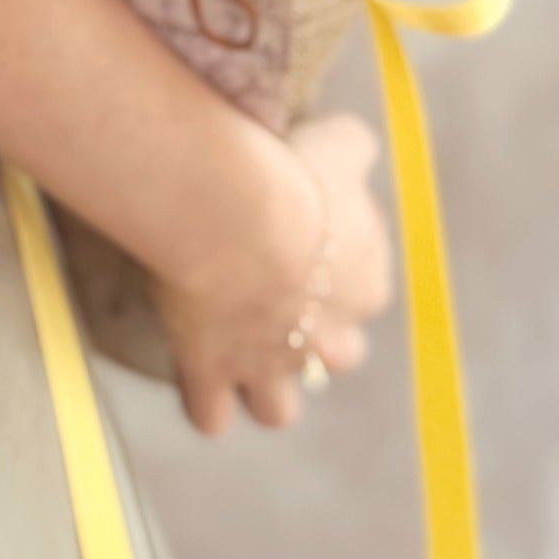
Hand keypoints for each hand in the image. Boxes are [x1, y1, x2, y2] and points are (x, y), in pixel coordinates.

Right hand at [150, 113, 393, 437]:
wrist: (234, 216)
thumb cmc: (293, 175)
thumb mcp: (341, 143)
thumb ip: (355, 149)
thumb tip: (355, 144)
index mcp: (365, 287)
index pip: (365, 292)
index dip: (336, 274)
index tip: (305, 244)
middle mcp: (327, 339)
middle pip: (336, 360)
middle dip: (313, 344)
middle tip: (277, 307)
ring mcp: (270, 364)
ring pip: (279, 409)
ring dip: (264, 393)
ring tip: (239, 362)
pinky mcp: (215, 373)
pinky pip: (211, 415)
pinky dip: (204, 404)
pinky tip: (193, 379)